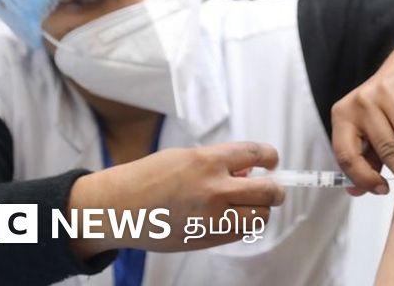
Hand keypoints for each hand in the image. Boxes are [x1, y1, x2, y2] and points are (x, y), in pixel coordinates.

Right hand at [68, 142, 284, 257]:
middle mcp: (214, 190)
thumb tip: (249, 172)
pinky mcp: (206, 239)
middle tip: (272, 188)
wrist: (118, 207)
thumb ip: (219, 163)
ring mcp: (212, 218)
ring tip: (246, 203)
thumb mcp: (185, 157)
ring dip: (259, 209)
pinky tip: (228, 216)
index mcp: (207, 161)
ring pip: (259, 217)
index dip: (270, 157)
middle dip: (275, 190)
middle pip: (268, 193)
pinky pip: (239, 232)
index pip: (256, 154)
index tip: (271, 161)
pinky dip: (241, 224)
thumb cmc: (150, 177)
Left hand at [331, 23, 393, 200]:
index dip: (364, 177)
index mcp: (343, 118)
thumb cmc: (386, 110)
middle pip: (382, 144)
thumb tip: (355, 192)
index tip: (384, 191)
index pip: (346, 155)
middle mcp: (360, 102)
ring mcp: (383, 87)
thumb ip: (364, 161)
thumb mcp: (369, 136)